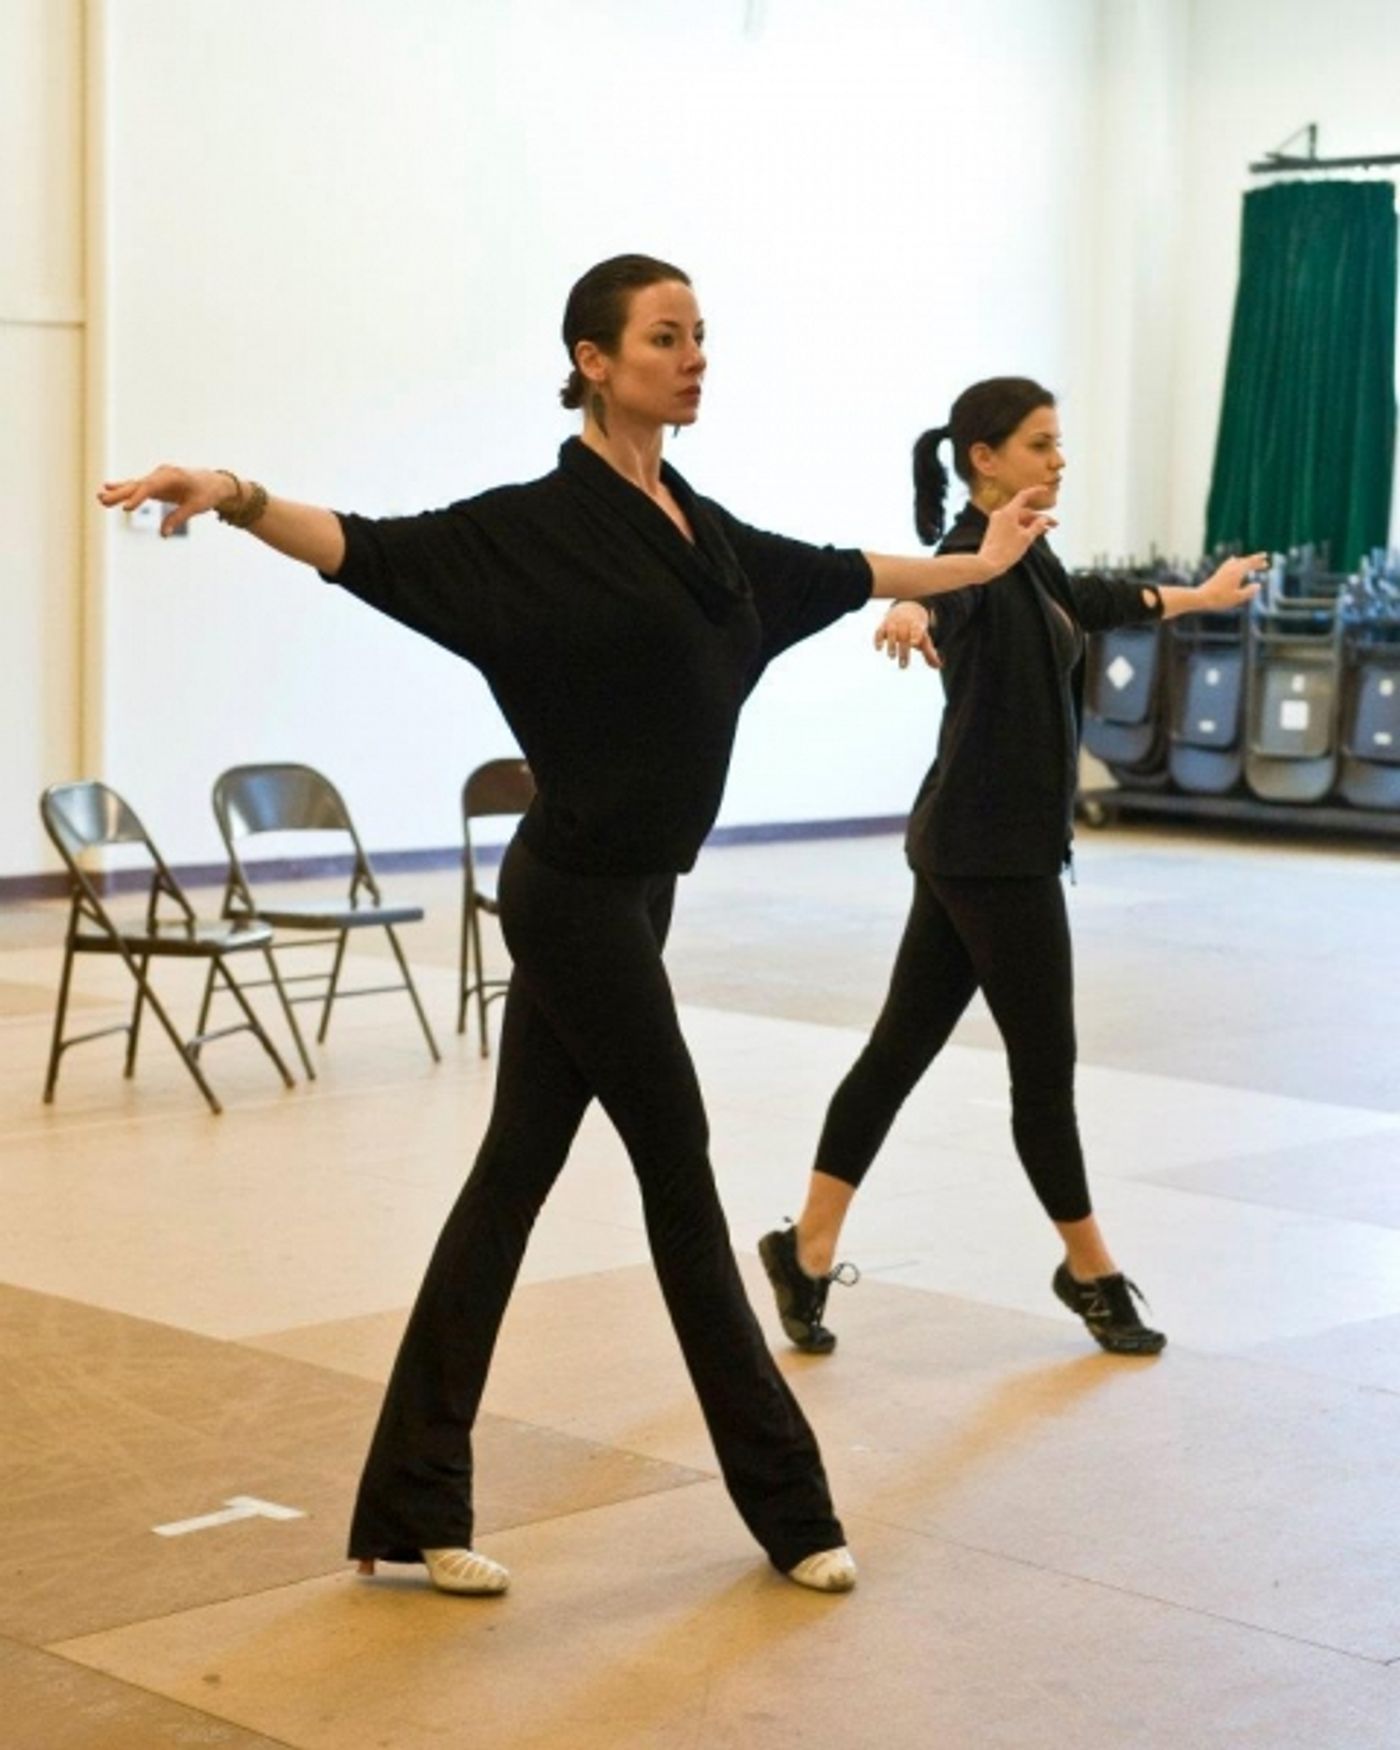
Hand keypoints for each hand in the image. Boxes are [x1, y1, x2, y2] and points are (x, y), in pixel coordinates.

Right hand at [97, 465, 234, 536]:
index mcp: (173, 476)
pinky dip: (124, 489)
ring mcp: (157, 478)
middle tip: (102, 500)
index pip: (151, 487)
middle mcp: (162, 474)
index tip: (126, 508)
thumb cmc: (207, 493)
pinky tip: (107, 487)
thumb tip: (163, 534)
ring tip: (99, 497)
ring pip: (134, 485)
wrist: (214, 482)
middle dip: (120, 494)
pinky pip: (137, 487)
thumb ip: (179, 518)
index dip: (138, 497)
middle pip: (138, 485)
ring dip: (118, 492)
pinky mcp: (155, 484)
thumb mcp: (196, 507)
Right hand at [874, 602, 940, 668]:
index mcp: (917, 626)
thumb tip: (938, 666)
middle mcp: (904, 624)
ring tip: (892, 657)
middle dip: (903, 652)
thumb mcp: (924, 638)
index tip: (914, 643)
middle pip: (904, 637)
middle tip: (903, 666)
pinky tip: (878, 649)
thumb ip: (930, 653)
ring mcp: (893, 624)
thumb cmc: (916, 629)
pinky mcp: (883, 626)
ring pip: (891, 633)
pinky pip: (879, 632)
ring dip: (891, 645)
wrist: (906, 608)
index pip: (916, 630)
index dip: (915, 635)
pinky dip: (877, 640)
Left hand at [977, 486, 1056, 578]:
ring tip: (1047, 531)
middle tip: (1054, 525)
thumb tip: (1045, 519)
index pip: (1024, 496)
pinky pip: (1013, 525)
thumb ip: (1037, 526)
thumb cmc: (1006, 551)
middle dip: (1040, 518)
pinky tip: (1034, 534)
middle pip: (1024, 511)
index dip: (1036, 492)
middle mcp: (1001, 514)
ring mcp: (997, 522)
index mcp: (1008, 512)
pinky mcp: (996, 530)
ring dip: (1033, 524)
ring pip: (1019, 519)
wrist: (987, 564)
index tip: (1046, 490)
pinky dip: (1023, 528)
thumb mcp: (1026, 538)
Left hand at [1196, 551, 1266, 611]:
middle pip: (1245, 561)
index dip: (1259, 562)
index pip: (1250, 563)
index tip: (1266, 560)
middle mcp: (1231, 568)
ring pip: (1238, 561)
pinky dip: (1236, 561)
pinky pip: (1230, 563)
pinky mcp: (1218, 573)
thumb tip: (1258, 585)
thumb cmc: (1220, 599)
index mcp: (1237, 572)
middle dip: (1255, 561)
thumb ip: (1249, 591)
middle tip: (1264, 561)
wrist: (1201, 597)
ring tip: (1253, 563)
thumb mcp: (1237, 597)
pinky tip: (1233, 560)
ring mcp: (1224, 569)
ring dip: (1246, 561)